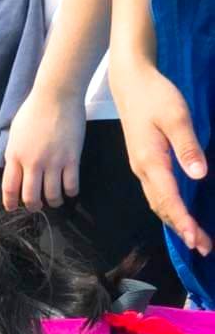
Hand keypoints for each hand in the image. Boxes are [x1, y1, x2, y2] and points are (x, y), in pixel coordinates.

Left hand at [2, 86, 85, 211]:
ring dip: (53, 201)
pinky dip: (71, 192)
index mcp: (14, 156)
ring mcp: (53, 162)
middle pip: (31, 196)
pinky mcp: (72, 158)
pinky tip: (70, 191)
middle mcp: (32, 163)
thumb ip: (14, 153)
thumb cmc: (33, 110)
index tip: (13, 207)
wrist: (56, 96)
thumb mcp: (15, 134)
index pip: (10, 188)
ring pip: (52, 194)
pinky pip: (71, 184)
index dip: (10, 202)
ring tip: (55, 200)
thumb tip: (14, 169)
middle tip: (37, 206)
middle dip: (33, 206)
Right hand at [115, 61, 210, 253]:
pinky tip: (179, 214)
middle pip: (162, 207)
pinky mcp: (145, 163)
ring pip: (158, 203)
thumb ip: (187, 147)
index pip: (169, 199)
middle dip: (182, 229)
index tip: (196, 240)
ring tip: (195, 238)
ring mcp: (141, 168)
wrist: (130, 85)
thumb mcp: (177, 117)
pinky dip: (169, 209)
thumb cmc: (155, 97)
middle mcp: (143, 171)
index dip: (183, 221)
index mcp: (151, 162)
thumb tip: (199, 175)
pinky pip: (157, 194)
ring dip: (176, 222)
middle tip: (203, 248)